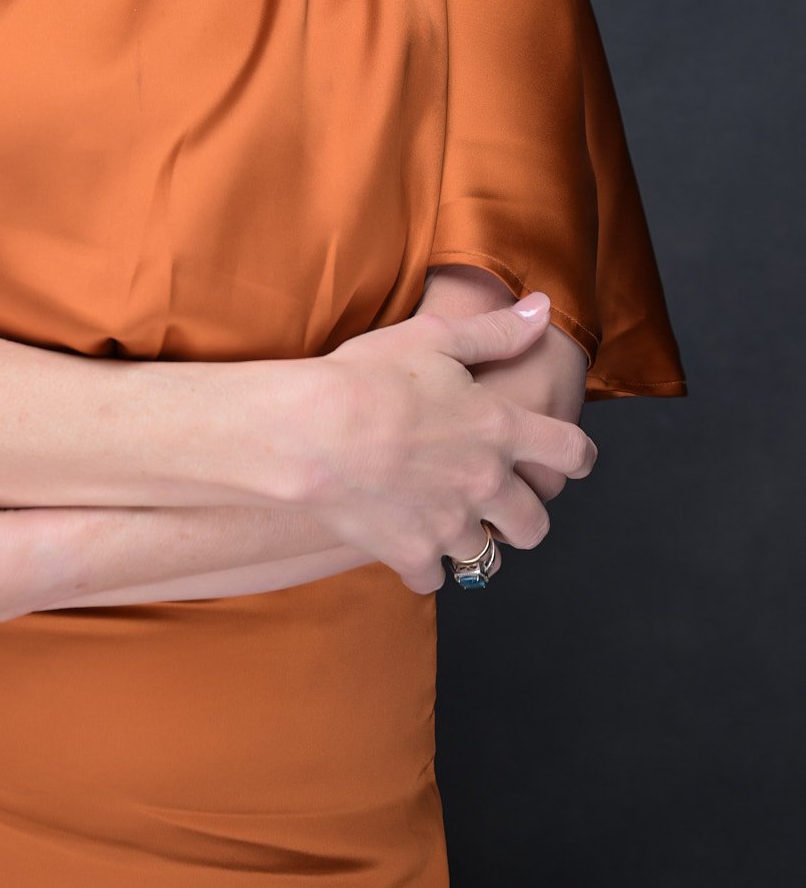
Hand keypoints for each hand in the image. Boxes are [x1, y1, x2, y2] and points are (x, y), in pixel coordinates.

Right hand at [307, 293, 597, 593]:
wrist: (309, 431)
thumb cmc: (366, 377)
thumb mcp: (433, 337)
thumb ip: (495, 331)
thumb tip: (543, 308)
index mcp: (500, 429)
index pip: (570, 453)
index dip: (577, 458)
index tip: (570, 461)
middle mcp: (487, 483)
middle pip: (535, 525)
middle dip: (522, 517)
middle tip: (496, 503)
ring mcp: (451, 525)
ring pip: (487, 558)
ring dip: (472, 542)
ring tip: (445, 523)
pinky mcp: (413, 554)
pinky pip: (434, 579)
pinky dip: (423, 566)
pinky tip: (405, 542)